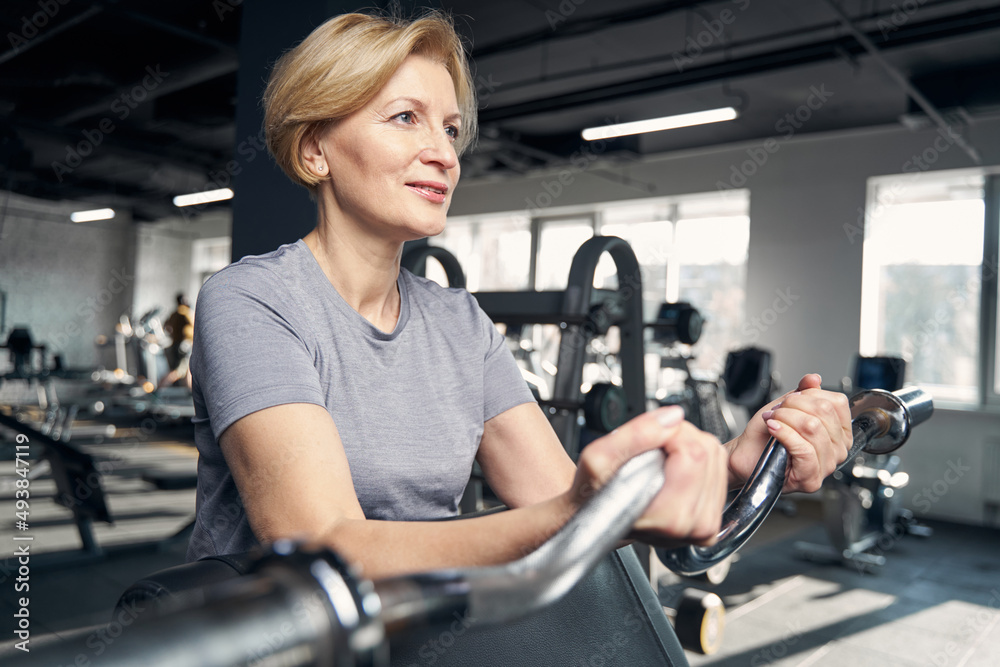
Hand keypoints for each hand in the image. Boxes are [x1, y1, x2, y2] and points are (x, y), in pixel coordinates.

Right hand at [568, 406, 728, 547]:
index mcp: (670, 517)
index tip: (649, 442)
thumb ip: (635, 434)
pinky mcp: (712, 519)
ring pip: (716, 458)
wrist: (597, 521)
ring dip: (688, 448)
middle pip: (708, 452)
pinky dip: (697, 461)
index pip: (693, 451)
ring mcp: (706, 525)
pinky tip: (673, 471)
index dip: (670, 434)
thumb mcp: (599, 459)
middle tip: (652, 452)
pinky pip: (718, 469)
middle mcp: (694, 526)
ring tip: (659, 463)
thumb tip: (673, 417)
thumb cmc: (595, 497)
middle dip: (680, 439)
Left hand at [726, 374, 852, 492]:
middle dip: (793, 405)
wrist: (746, 455)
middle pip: (824, 412)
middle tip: (777, 411)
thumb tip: (814, 379)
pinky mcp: (811, 477)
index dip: (809, 395)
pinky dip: (784, 434)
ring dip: (785, 418)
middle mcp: (838, 449)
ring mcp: (827, 465)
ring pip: (812, 427)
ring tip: (773, 421)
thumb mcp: (786, 407)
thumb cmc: (766, 436)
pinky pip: (804, 448)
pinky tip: (773, 429)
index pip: (837, 402)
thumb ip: (803, 392)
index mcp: (839, 431)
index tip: (790, 401)